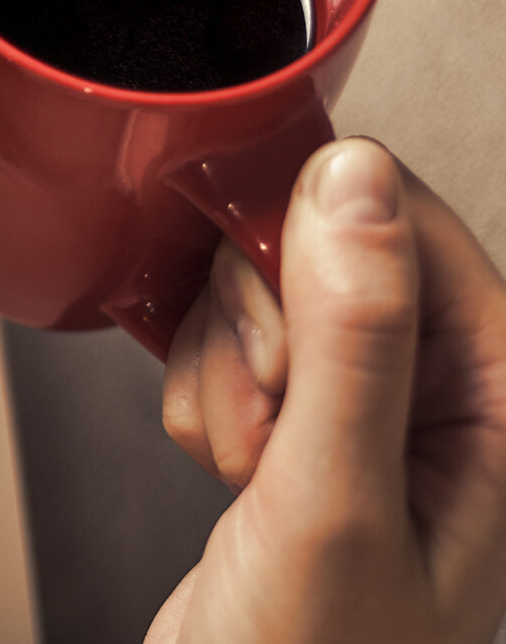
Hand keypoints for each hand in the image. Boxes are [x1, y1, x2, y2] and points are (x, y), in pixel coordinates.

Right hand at [154, 137, 505, 643]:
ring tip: (255, 462)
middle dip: (260, 325)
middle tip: (272, 419)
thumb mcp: (332, 498)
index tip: (269, 318)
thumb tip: (352, 181)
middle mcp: (452, 394)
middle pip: (328, 244)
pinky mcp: (308, 420)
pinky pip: (231, 339)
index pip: (411, 221)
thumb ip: (354, 336)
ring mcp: (376, 407)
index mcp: (504, 401)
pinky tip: (232, 468)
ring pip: (268, 289)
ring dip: (225, 370)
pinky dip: (204, 397)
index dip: (314, 244)